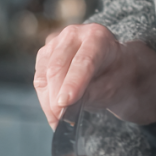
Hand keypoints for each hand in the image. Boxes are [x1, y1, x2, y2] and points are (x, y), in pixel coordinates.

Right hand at [33, 23, 155, 128]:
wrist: (113, 65)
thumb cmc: (115, 74)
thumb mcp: (113, 85)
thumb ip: (92, 93)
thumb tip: (66, 106)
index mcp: (97, 36)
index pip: (83, 60)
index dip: (73, 82)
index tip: (65, 103)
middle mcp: (74, 34)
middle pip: (58, 67)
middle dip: (56, 98)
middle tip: (61, 122)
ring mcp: (56, 43)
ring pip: (45, 76)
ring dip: (49, 102)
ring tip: (59, 121)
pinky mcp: (44, 55)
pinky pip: (39, 80)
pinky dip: (45, 100)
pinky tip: (54, 112)